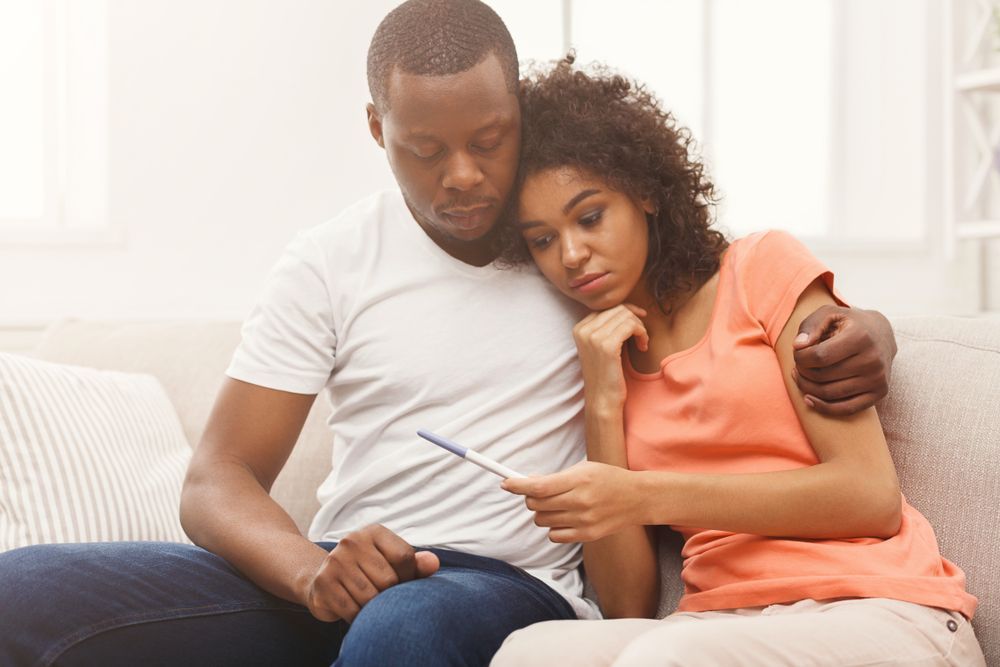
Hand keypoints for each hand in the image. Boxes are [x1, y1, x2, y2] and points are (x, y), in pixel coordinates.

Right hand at [303, 524, 438, 622]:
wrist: (324, 580)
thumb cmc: (368, 571)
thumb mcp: (392, 562)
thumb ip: (415, 564)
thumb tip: (434, 564)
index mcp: (374, 532)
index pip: (404, 556)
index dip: (408, 576)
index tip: (401, 582)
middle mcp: (352, 541)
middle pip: (388, 580)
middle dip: (389, 594)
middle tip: (381, 594)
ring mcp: (335, 561)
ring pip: (370, 597)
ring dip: (372, 608)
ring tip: (368, 602)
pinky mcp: (323, 583)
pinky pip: (352, 610)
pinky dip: (357, 617)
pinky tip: (354, 608)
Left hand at [502, 461, 639, 542]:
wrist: (637, 499)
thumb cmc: (607, 479)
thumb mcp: (583, 469)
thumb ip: (556, 478)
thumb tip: (528, 483)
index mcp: (580, 480)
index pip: (540, 486)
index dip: (518, 486)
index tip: (506, 483)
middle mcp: (581, 501)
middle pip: (537, 505)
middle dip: (530, 497)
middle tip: (537, 492)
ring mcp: (584, 521)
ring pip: (542, 520)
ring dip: (541, 512)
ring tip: (556, 504)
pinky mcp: (587, 536)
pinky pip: (554, 535)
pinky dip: (553, 527)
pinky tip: (564, 518)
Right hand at [573, 305, 648, 410]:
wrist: (602, 400)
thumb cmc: (606, 375)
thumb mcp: (602, 346)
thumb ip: (608, 327)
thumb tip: (627, 309)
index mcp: (579, 328)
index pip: (607, 308)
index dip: (626, 311)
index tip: (638, 321)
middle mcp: (584, 330)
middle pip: (617, 309)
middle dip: (635, 320)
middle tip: (642, 336)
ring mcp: (593, 336)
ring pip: (626, 316)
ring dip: (640, 328)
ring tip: (642, 343)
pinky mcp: (607, 345)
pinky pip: (631, 326)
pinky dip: (642, 334)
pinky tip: (643, 347)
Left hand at [792, 306, 895, 415]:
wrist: (881, 334)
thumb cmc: (848, 324)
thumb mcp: (829, 313)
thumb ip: (811, 326)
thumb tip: (798, 346)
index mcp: (860, 337)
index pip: (819, 356)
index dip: (800, 358)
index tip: (797, 353)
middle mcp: (872, 359)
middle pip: (822, 376)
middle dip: (802, 372)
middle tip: (798, 365)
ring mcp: (877, 378)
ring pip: (830, 394)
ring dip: (807, 388)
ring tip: (800, 376)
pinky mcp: (880, 393)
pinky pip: (846, 409)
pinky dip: (823, 407)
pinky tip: (808, 398)